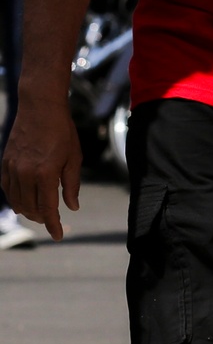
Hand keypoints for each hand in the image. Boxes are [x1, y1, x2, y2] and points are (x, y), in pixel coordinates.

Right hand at [1, 95, 81, 239]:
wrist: (40, 107)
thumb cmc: (62, 131)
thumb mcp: (74, 158)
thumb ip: (71, 185)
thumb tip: (72, 207)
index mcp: (45, 174)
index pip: (47, 209)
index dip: (53, 225)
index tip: (58, 236)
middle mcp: (25, 173)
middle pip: (30, 208)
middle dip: (41, 218)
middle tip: (52, 221)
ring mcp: (12, 168)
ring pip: (16, 200)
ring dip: (27, 210)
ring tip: (38, 213)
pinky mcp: (5, 162)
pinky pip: (6, 188)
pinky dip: (14, 198)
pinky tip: (22, 200)